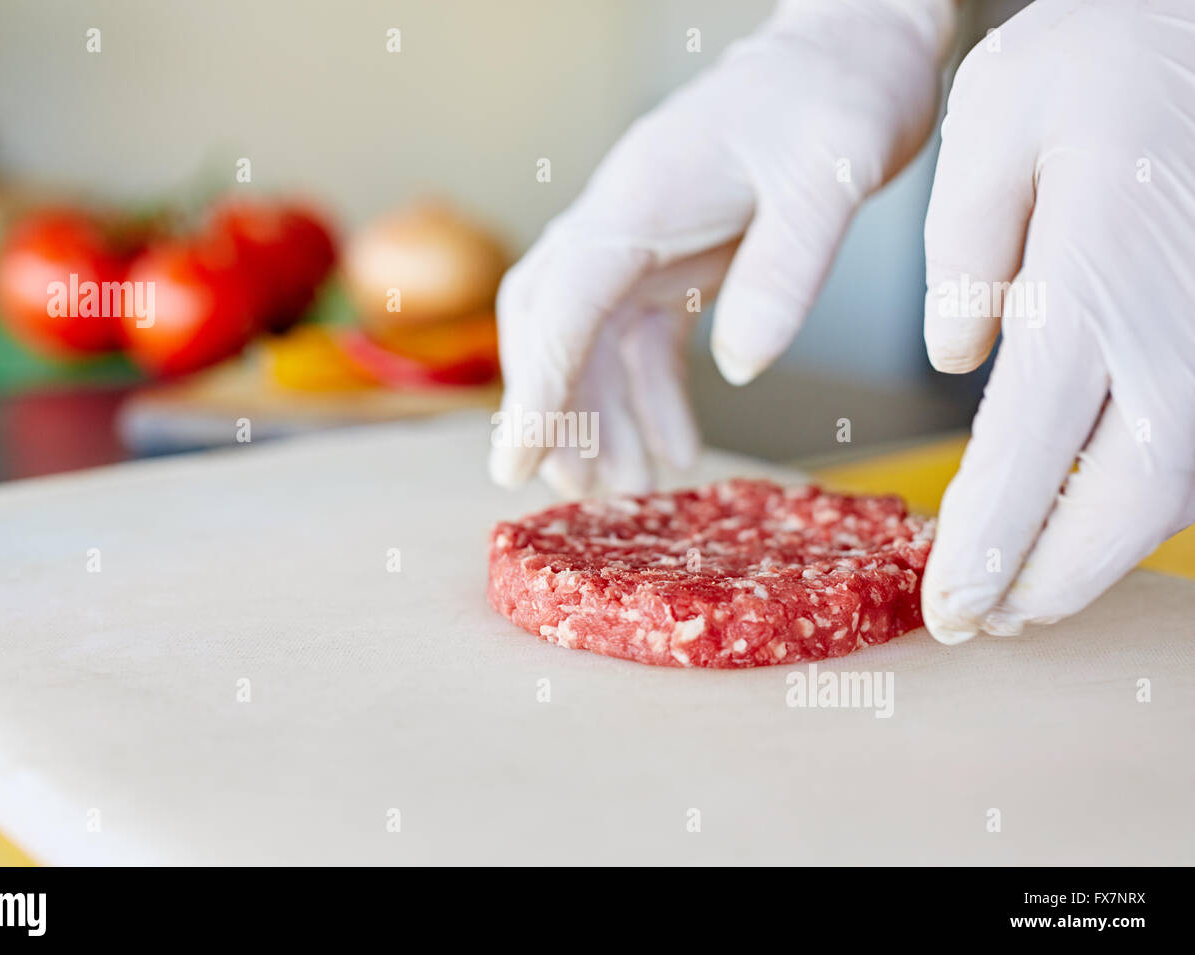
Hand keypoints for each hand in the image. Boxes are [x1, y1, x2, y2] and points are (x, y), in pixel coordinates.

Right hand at [489, 0, 956, 494]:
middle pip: (551, 323)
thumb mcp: (830, 177)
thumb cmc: (839, 94)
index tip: (518, 460)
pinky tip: (675, 443)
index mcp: (640, 199)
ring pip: (590, 339)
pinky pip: (642, 336)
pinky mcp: (676, 253)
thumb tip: (743, 367)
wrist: (853, 46)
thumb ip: (785, 269)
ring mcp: (645, 238)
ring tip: (623, 486)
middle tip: (566, 490)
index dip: (537, 386)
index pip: (563, 301)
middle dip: (550, 409)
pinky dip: (649, 394)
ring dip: (599, 414)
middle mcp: (624, 220)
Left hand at [921, 0, 1194, 642]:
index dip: (991, 543)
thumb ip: (965, 244)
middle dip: (1049, 579)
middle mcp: (1174, 329)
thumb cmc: (1105, 57)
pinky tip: (1078, 525)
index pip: (1033, 449)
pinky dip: (1136, 508)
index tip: (949, 605)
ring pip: (1173, 490)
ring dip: (1095, 559)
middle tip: (978, 623)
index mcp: (1095, 280)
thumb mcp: (998, 115)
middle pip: (1123, 501)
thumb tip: (959, 353)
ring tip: (1018, 597)